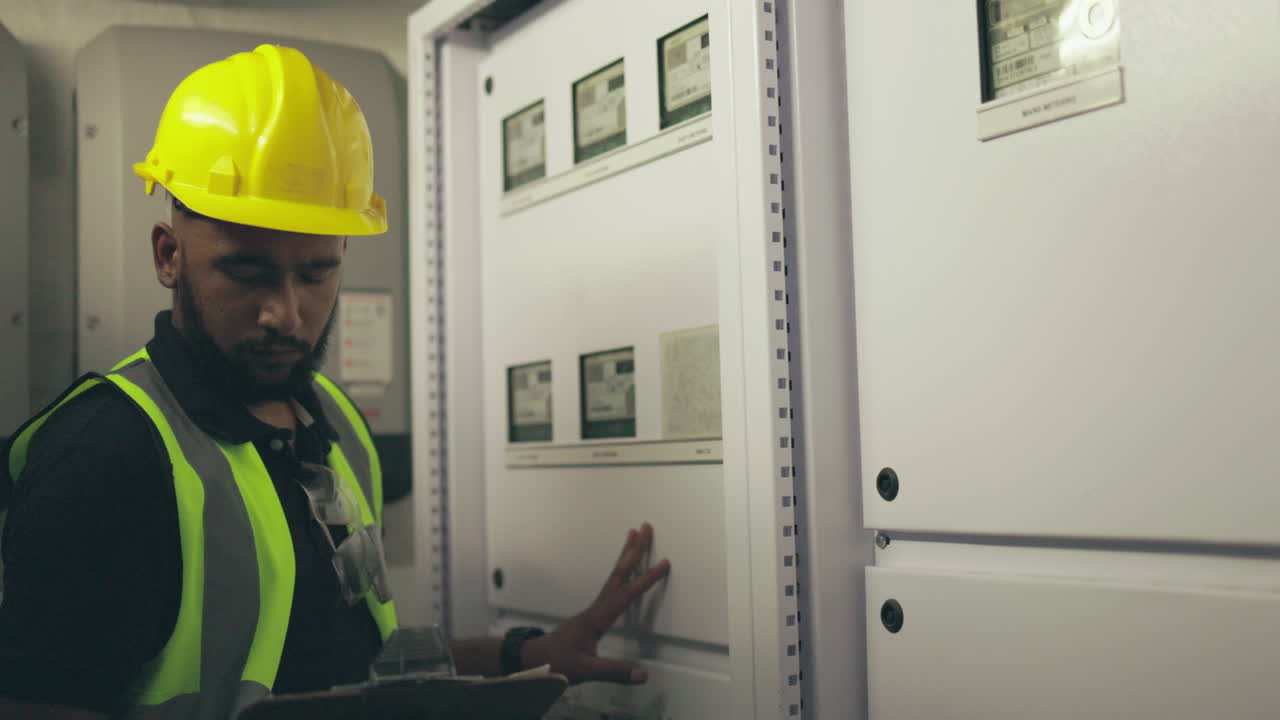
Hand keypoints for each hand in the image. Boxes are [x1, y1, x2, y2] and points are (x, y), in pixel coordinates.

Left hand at [522, 522, 670, 684]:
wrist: (536, 659)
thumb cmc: (557, 662)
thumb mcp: (586, 670)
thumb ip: (615, 672)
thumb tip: (643, 674)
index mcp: (598, 617)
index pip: (627, 594)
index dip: (646, 578)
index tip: (663, 563)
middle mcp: (597, 607)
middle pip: (619, 572)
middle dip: (634, 549)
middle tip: (645, 527)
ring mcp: (595, 607)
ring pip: (614, 574)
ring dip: (626, 554)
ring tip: (634, 534)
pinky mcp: (595, 612)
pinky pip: (612, 583)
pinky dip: (621, 570)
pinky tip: (624, 568)